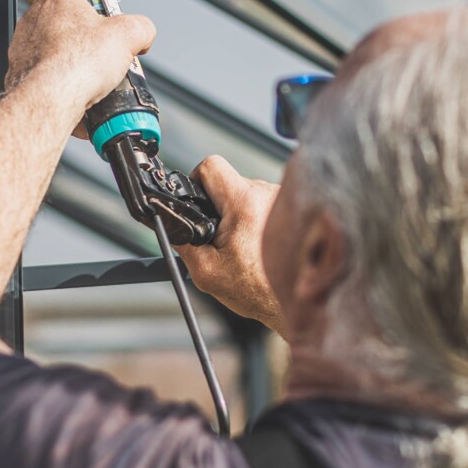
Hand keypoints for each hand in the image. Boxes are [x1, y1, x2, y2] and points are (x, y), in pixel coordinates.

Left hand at [7, 0, 154, 117]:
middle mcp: (32, 23)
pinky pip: (42, 80)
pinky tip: (77, 96)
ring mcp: (22, 52)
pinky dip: (59, 87)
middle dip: (71, 31)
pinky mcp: (21, 79)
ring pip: (43, 51)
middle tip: (93, 44)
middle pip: (47, 18)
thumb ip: (140, 27)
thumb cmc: (78, 62)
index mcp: (54, 1)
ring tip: (89, 76)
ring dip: (64, 61)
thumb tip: (144, 32)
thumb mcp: (127, 35)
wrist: (52, 100)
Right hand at [177, 155, 283, 334]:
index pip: (211, 167)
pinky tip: (258, 245)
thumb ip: (184, 243)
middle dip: (219, 207)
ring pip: (247, 194)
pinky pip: (264, 205)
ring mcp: (282, 199)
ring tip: (243, 245)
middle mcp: (267, 194)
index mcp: (244, 203)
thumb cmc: (257, 289)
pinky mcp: (294, 209)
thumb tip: (171, 224)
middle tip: (221, 236)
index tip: (198, 202)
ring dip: (239, 215)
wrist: (296, 300)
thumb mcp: (205, 270)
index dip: (196, 182)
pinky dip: (257, 221)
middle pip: (229, 183)